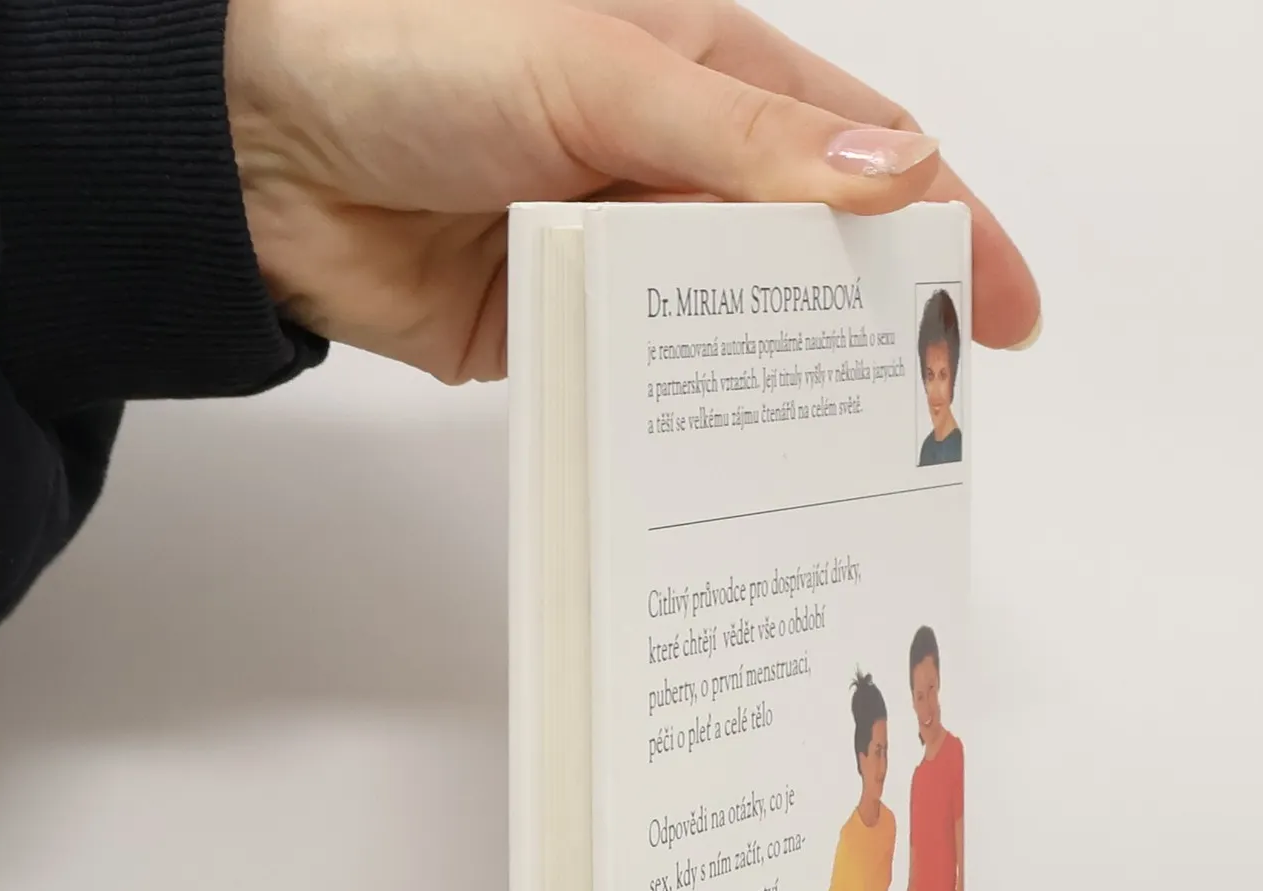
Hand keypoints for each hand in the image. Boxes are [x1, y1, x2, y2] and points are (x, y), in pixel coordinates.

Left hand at [225, 0, 1040, 380]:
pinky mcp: (565, 336)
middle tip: (935, 411)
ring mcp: (622, 259)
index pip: (860, 153)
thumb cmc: (410, 55)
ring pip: (733, 334)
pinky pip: (646, 385)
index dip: (949, 224)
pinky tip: (728, 464)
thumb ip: (738, 135)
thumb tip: (898, 172)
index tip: (1008, 308)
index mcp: (705, 76)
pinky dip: (684, 422)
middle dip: (875, 326)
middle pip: (808, 258)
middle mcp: (675, 169)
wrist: (254, 151)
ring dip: (780, 386)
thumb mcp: (594, 74)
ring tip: (848, 457)